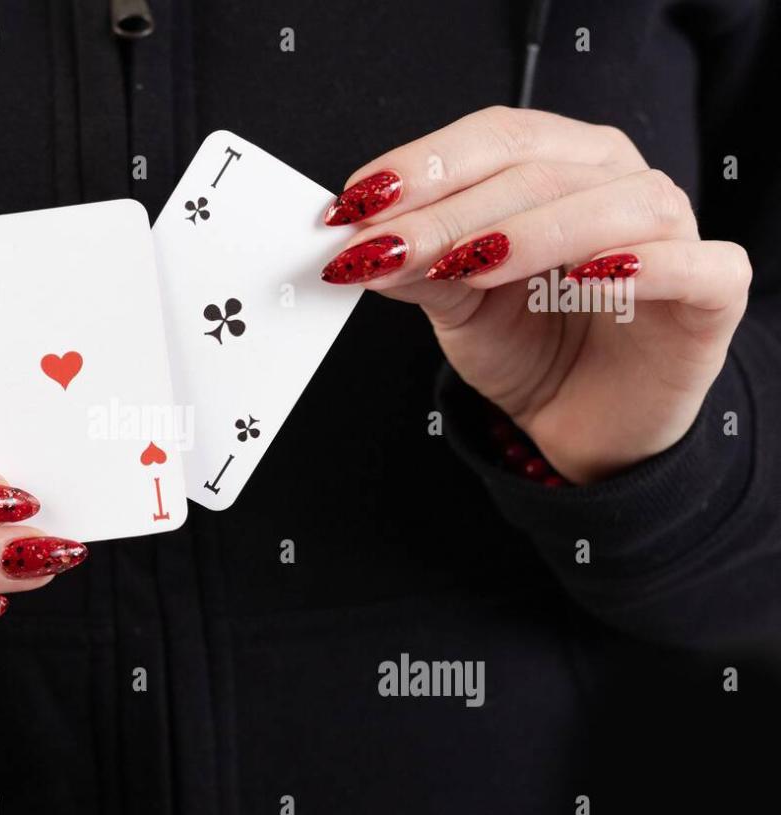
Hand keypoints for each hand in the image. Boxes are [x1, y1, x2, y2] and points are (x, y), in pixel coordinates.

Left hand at [321, 106, 751, 482]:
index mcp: (560, 163)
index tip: (356, 203)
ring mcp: (673, 232)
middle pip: (540, 169)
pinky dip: (639, 266)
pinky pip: (692, 264)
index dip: (427, 164)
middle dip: (451, 210)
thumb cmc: (532, 346)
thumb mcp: (458, 305)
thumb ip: (420, 267)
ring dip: (534, 231)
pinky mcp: (713, 292)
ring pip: (616, 204)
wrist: (586, 421)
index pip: (496, 138)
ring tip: (470, 265)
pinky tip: (584, 280)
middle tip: (385, 247)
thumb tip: (363, 244)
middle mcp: (618, 181)